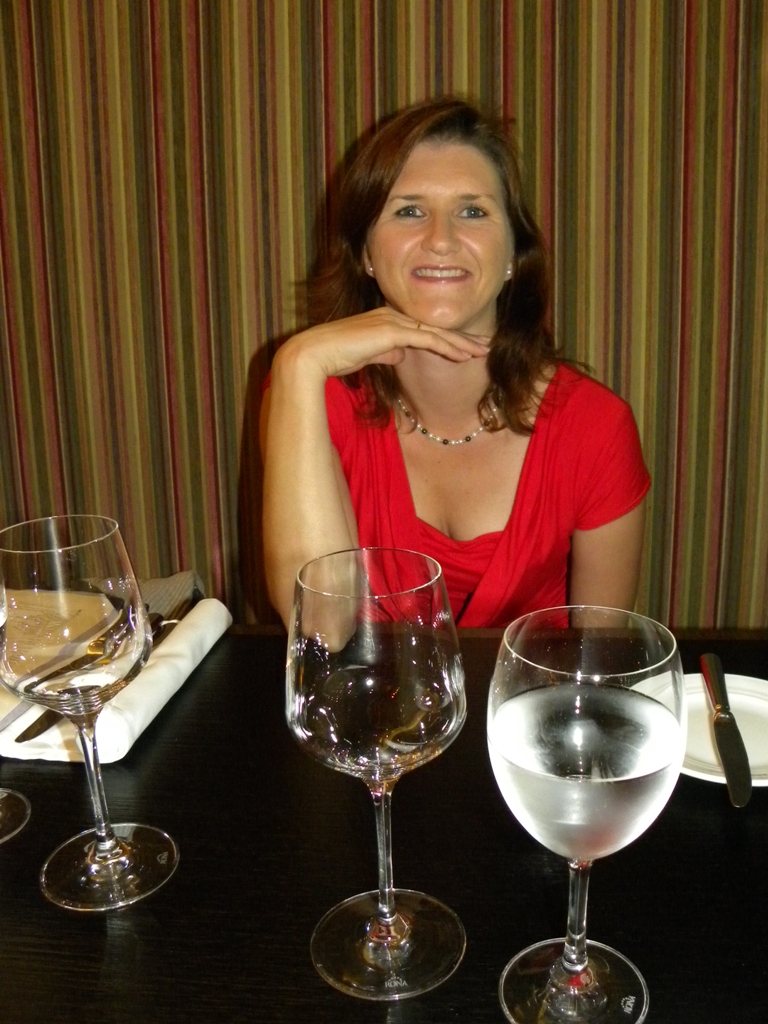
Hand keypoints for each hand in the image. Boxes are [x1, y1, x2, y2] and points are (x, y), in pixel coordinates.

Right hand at [274, 307, 489, 381]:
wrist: (315, 354)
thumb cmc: (335, 357)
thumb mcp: (367, 356)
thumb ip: (385, 353)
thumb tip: (401, 355)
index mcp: (387, 318)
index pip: (424, 327)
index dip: (447, 337)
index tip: (467, 346)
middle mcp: (393, 315)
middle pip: (435, 326)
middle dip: (462, 337)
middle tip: (485, 345)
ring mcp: (393, 321)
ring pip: (436, 332)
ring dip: (461, 343)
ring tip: (482, 351)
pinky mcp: (392, 332)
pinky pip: (426, 340)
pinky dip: (447, 347)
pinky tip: (463, 356)